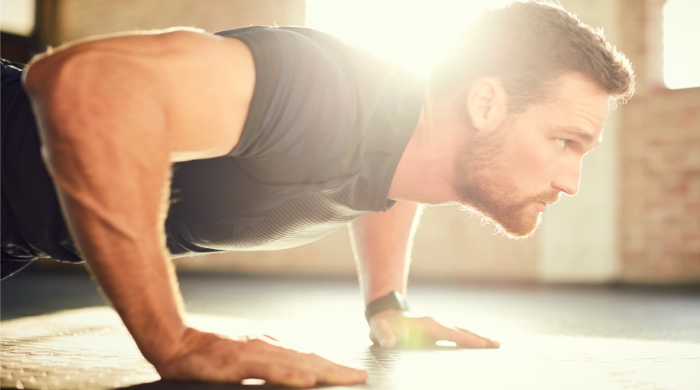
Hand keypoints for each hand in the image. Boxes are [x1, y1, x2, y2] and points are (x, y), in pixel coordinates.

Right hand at [156, 327, 367, 387]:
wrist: (178, 346)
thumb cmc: (212, 358)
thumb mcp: (245, 363)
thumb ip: (269, 368)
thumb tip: (296, 378)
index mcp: (272, 349)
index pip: (309, 358)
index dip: (333, 366)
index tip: (356, 374)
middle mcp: (268, 347)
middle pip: (310, 359)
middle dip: (338, 369)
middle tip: (362, 377)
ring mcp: (255, 354)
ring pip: (296, 363)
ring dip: (324, 371)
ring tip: (347, 378)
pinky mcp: (239, 363)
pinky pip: (270, 370)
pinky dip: (290, 375)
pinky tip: (307, 381)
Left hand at [368, 310, 500, 348]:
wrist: (385, 317)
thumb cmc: (384, 328)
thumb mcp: (380, 332)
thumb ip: (384, 337)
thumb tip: (388, 342)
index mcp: (428, 325)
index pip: (453, 334)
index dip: (468, 340)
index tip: (484, 344)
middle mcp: (437, 323)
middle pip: (463, 330)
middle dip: (480, 338)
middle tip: (499, 344)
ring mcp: (438, 325)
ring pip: (462, 330)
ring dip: (478, 337)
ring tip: (496, 343)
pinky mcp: (438, 329)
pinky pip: (457, 333)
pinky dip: (470, 336)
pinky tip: (479, 342)